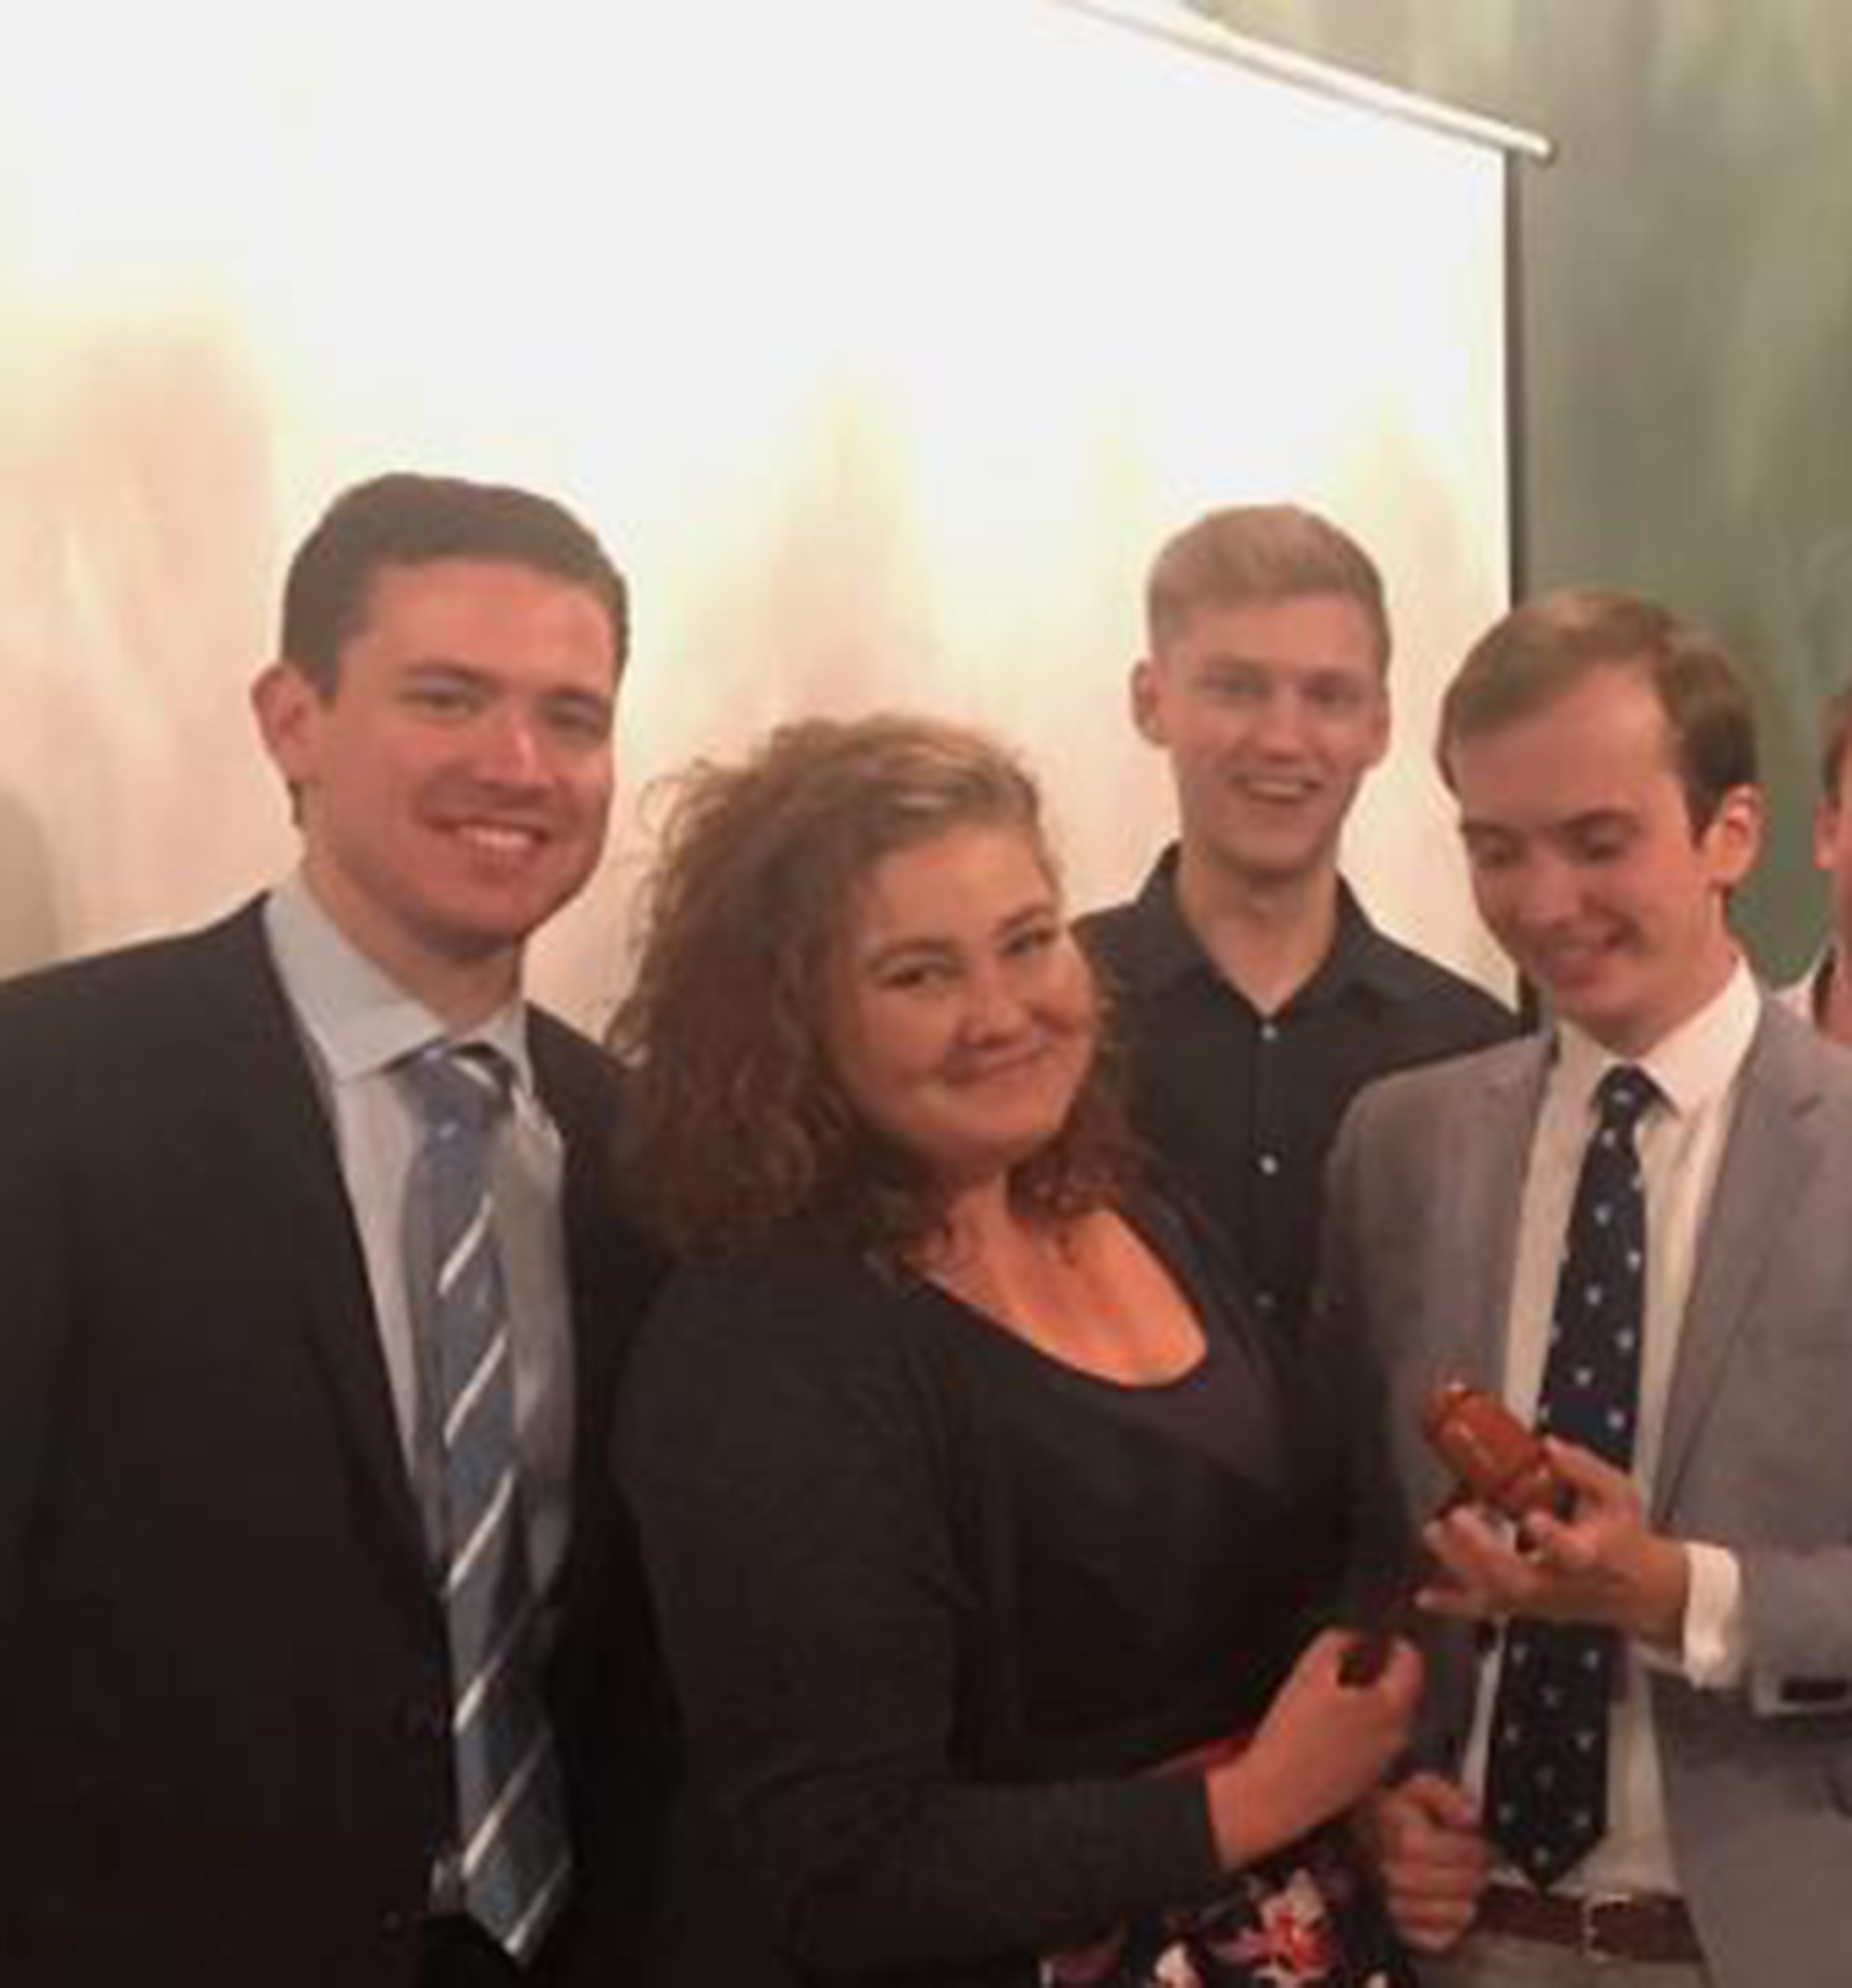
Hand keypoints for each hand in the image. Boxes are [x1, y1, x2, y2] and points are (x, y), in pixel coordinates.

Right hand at [1207, 1628, 1421, 1868]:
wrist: (1276, 1794)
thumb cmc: (1292, 1736)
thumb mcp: (1308, 1671)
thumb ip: (1337, 1641)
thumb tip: (1354, 1636)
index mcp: (1389, 1706)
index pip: (1413, 1664)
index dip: (1398, 1645)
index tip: (1385, 1637)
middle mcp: (1397, 1735)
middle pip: (1401, 1692)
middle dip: (1380, 1675)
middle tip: (1349, 1666)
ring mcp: (1385, 1761)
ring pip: (1386, 1718)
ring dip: (1368, 1703)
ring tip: (1331, 1700)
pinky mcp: (1369, 1779)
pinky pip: (1373, 1742)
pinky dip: (1359, 1730)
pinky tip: (1326, 1730)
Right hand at [1356, 1772, 1487, 1953]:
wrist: (1366, 1831)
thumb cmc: (1397, 1812)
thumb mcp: (1421, 1789)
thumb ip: (1447, 1797)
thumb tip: (1470, 1816)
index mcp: (1403, 1838)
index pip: (1452, 1853)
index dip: (1472, 1848)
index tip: (1479, 1843)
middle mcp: (1394, 1872)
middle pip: (1452, 1884)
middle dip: (1473, 1874)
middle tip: (1479, 1866)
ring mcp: (1394, 1900)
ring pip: (1442, 1914)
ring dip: (1463, 1902)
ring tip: (1467, 1888)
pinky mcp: (1398, 1925)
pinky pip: (1430, 1940)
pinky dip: (1447, 1931)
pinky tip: (1452, 1911)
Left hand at [1418, 1439, 1688, 1646]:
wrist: (1638, 1591)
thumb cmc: (1625, 1539)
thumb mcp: (1620, 1496)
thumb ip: (1585, 1469)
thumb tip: (1549, 1446)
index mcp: (1592, 1556)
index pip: (1574, 1554)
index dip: (1552, 1539)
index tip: (1532, 1517)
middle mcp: (1562, 1584)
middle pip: (1520, 1580)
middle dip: (1485, 1550)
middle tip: (1459, 1516)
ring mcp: (1540, 1600)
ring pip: (1496, 1596)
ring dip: (1458, 1565)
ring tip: (1434, 1531)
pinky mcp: (1524, 1607)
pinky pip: (1485, 1609)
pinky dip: (1452, 1604)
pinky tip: (1425, 1596)